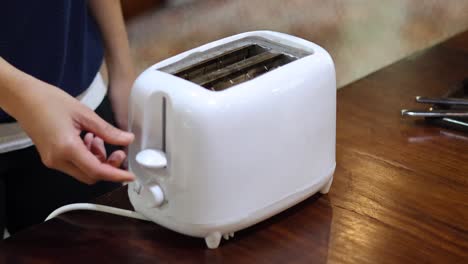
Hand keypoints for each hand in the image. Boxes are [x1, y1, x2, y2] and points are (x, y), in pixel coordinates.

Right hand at [13, 80, 134, 183]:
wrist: (24, 98)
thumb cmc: (49, 101)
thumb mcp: (85, 114)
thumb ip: (108, 131)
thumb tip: (127, 140)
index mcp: (67, 148)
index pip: (96, 171)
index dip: (116, 175)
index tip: (130, 176)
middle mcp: (58, 159)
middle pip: (91, 176)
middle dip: (108, 166)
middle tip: (117, 150)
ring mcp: (52, 160)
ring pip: (83, 171)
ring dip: (97, 159)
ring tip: (99, 138)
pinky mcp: (51, 158)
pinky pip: (74, 164)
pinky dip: (87, 156)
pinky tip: (88, 139)